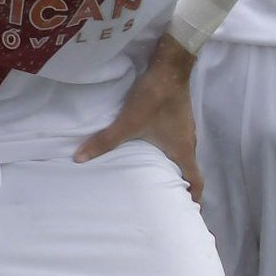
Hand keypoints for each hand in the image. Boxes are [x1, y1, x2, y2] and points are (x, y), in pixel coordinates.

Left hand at [75, 42, 200, 193]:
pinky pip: (176, 139)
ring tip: (156, 175)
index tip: (189, 209)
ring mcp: (185, 127)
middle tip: (167, 196)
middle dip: (180, 184)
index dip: (194, 197)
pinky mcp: (178, 115)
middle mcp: (189, 141)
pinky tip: (151, 147)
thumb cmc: (155, 98)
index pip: (196, 180)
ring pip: (182, 153)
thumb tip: (79, 158)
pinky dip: (168, 149)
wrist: (170, 66)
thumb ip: (105, 141)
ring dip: (173, 165)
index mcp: (183, 149)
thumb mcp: (128, 122)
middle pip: (189, 169)